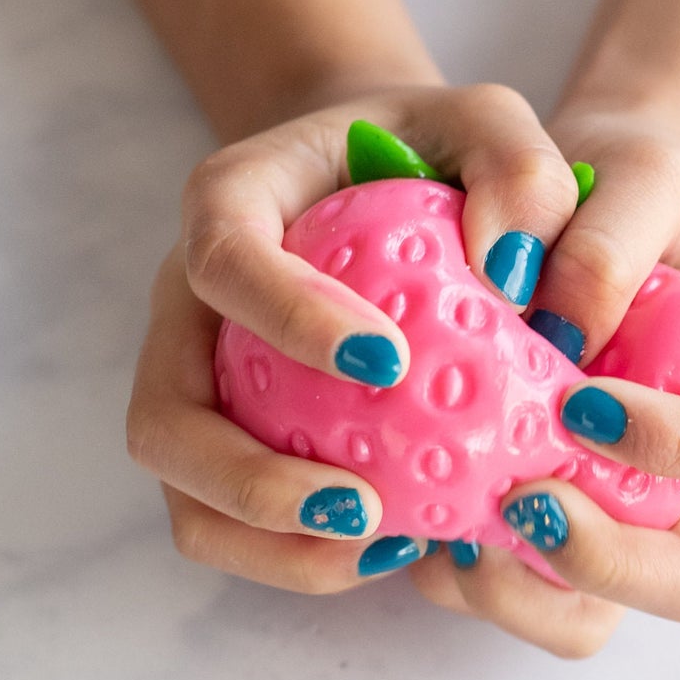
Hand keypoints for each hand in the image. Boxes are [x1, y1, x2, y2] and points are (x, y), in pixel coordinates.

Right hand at [126, 82, 582, 594]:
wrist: (380, 174)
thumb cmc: (431, 147)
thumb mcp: (489, 123)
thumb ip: (517, 166)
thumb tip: (512, 268)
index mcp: (230, 202)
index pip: (224, 259)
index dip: (286, 317)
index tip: (387, 359)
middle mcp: (187, 303)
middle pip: (163, 416)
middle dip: (246, 479)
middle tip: (363, 504)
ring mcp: (196, 382)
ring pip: (184, 493)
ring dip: (266, 541)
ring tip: (382, 548)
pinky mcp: (227, 440)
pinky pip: (232, 526)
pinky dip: (297, 556)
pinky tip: (399, 547)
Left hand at [410, 102, 679, 656]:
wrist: (585, 204)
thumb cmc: (635, 188)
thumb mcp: (640, 176)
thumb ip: (614, 240)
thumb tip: (561, 329)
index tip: (584, 404)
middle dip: (606, 563)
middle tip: (523, 504)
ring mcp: (626, 513)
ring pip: (594, 613)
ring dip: (521, 593)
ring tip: (451, 531)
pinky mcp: (547, 522)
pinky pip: (512, 587)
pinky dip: (457, 573)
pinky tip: (408, 512)